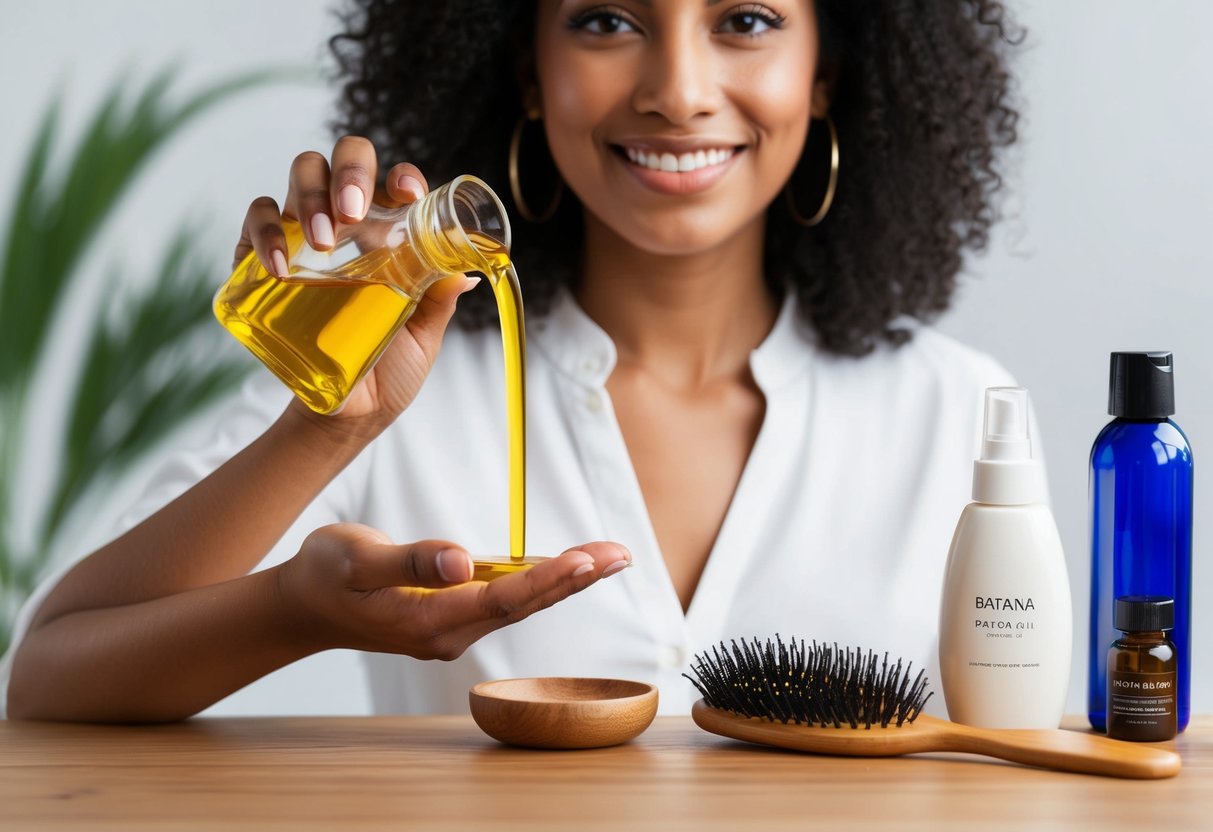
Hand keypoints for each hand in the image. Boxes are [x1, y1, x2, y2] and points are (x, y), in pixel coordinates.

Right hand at [233, 137, 467, 431]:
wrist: (347, 414)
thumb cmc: (389, 368)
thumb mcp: (424, 337)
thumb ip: (439, 300)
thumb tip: (466, 271)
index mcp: (389, 234)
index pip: (393, 184)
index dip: (402, 176)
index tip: (409, 194)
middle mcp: (347, 225)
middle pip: (341, 162)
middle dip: (348, 171)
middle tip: (354, 213)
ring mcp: (303, 237)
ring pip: (300, 176)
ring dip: (309, 197)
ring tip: (323, 242)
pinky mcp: (263, 259)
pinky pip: (256, 221)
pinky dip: (265, 232)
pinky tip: (280, 265)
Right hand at [277, 524, 632, 658]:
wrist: (302, 606)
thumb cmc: (325, 575)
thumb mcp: (355, 558)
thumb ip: (410, 560)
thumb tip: (461, 562)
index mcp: (427, 621)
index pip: (502, 599)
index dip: (547, 579)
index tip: (586, 560)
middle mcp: (449, 633)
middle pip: (524, 603)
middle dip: (574, 578)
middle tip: (620, 554)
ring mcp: (452, 628)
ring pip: (520, 602)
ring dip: (564, 579)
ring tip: (608, 556)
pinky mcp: (452, 616)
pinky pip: (505, 599)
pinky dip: (538, 580)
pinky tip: (567, 566)